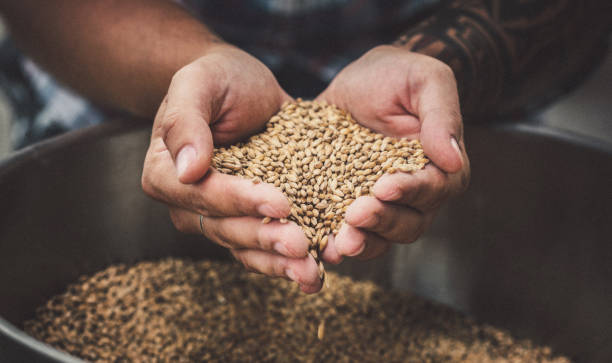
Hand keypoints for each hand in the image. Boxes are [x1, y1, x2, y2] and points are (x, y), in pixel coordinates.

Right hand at [141, 45, 321, 292]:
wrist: (242, 86)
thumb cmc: (217, 79)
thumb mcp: (198, 82)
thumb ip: (186, 120)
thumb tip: (187, 170)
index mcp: (166, 173)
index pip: (202, 194)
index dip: (240, 200)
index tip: (280, 201)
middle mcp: (188, 203)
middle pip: (224, 228)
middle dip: (265, 237)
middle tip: (301, 245)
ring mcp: (219, 216)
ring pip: (245, 247)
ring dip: (278, 262)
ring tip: (312, 271)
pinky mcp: (249, 219)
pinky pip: (264, 247)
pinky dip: (288, 259)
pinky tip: (317, 267)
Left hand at [316, 45, 469, 261]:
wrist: (362, 80)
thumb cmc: (399, 75)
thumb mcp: (425, 79)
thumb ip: (442, 115)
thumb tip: (453, 159)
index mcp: (440, 168)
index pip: (432, 188)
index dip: (409, 191)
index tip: (383, 187)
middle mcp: (414, 195)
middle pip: (408, 223)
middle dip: (381, 222)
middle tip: (354, 216)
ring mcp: (381, 205)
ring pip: (380, 237)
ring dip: (360, 241)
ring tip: (338, 242)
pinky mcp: (347, 205)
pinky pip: (345, 232)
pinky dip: (332, 242)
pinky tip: (317, 245)